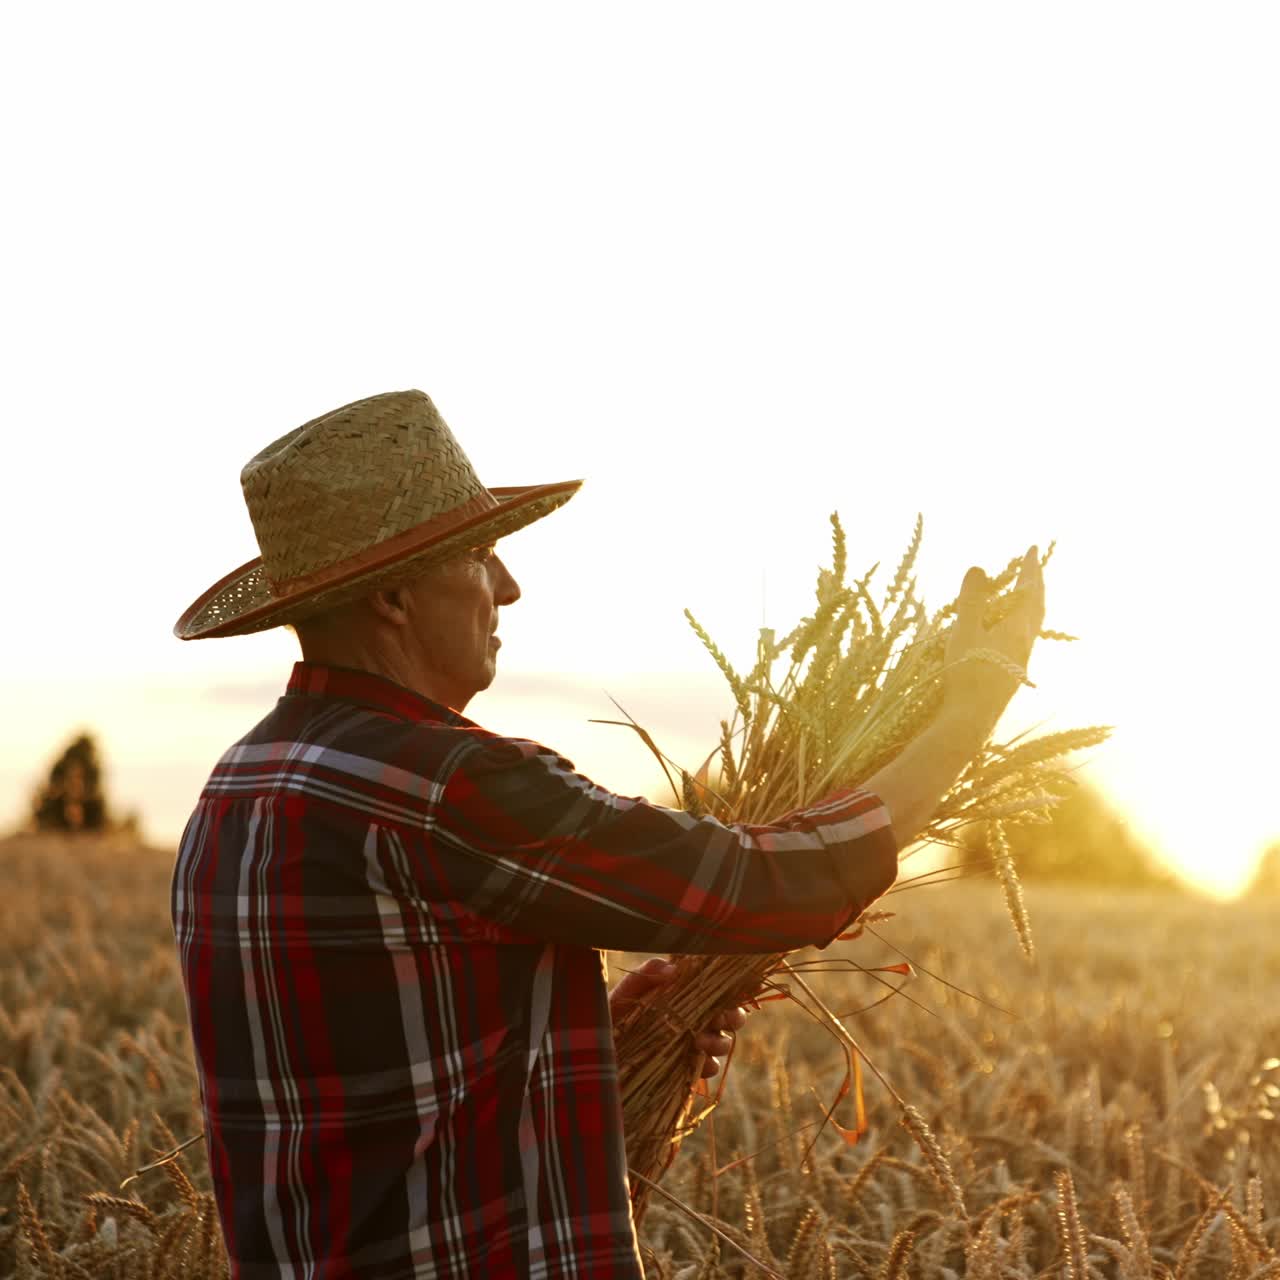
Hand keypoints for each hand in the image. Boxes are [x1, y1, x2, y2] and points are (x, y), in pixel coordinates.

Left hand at [609, 957, 748, 1079]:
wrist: (593, 1061)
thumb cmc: (607, 1021)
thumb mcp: (622, 996)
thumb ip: (645, 977)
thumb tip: (675, 969)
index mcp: (679, 996)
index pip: (714, 988)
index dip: (729, 988)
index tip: (729, 991)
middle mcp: (690, 1019)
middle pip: (728, 1015)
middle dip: (733, 1016)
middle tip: (723, 1018)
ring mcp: (689, 1046)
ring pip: (722, 1041)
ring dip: (721, 1041)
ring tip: (701, 1042)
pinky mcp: (685, 1071)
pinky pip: (709, 1067)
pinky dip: (709, 1064)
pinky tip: (699, 1063)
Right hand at [942, 546, 1045, 727]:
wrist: (971, 719)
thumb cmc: (968, 672)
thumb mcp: (965, 631)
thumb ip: (972, 600)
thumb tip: (978, 567)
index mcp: (1019, 628)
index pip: (1030, 590)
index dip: (1030, 568)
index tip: (1032, 549)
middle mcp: (1026, 642)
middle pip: (1038, 607)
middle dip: (1036, 584)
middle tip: (1034, 567)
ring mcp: (1020, 659)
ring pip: (1033, 624)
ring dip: (1030, 603)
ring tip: (1023, 594)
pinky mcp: (1011, 672)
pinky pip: (1022, 637)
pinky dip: (1019, 621)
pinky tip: (1008, 629)